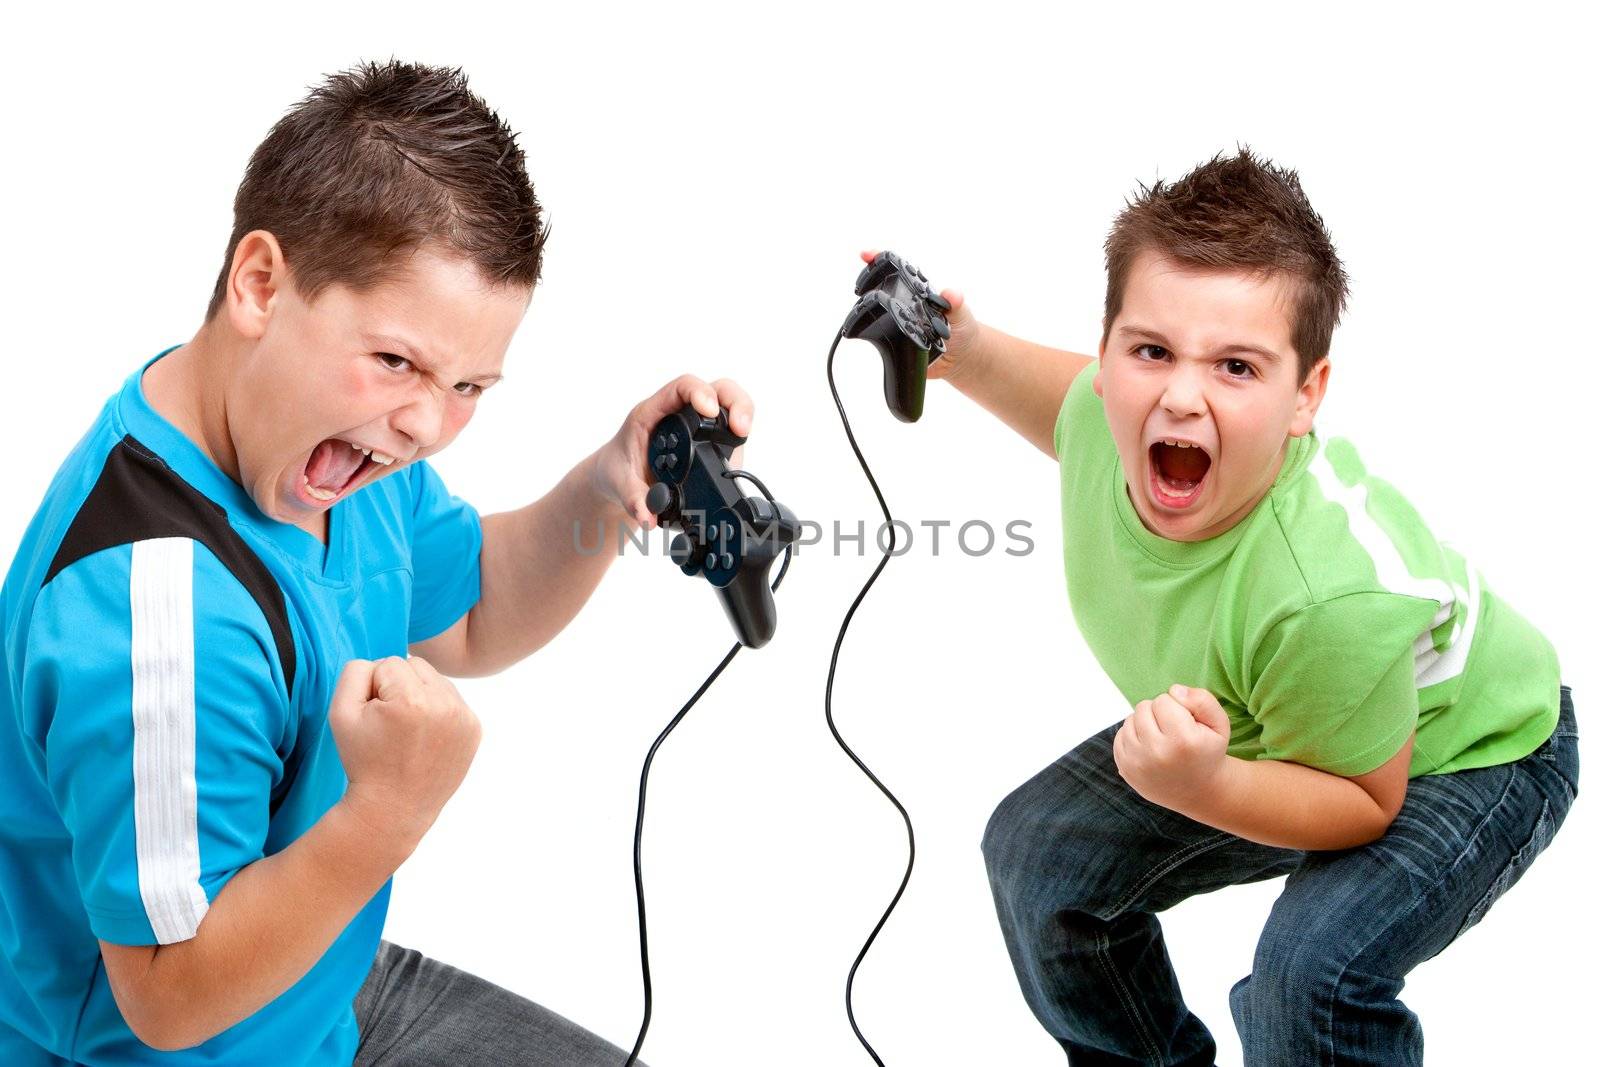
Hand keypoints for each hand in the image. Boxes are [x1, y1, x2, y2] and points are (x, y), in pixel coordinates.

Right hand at [329, 655, 481, 851]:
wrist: (394, 808)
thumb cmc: (364, 760)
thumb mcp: (340, 713)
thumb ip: (355, 671)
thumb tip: (382, 661)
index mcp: (411, 699)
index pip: (387, 662)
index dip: (373, 689)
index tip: (374, 719)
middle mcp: (445, 704)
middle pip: (415, 664)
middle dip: (398, 687)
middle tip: (390, 724)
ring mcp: (465, 717)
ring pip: (435, 679)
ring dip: (420, 695)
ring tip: (408, 730)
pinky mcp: (475, 728)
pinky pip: (452, 699)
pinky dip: (438, 711)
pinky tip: (426, 737)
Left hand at [592, 374, 754, 528]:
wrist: (617, 478)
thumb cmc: (617, 469)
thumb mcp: (619, 484)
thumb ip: (633, 499)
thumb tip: (648, 516)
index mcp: (653, 413)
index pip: (681, 387)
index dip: (699, 392)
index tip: (709, 410)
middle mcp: (678, 414)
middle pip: (716, 389)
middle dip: (734, 402)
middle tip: (740, 427)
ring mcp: (697, 426)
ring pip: (729, 403)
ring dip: (743, 413)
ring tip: (743, 434)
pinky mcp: (709, 440)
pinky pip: (730, 427)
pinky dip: (740, 433)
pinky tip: (740, 449)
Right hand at [859, 250, 983, 384]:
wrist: (961, 356)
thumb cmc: (962, 328)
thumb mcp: (960, 312)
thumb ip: (955, 303)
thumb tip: (952, 294)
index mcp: (919, 291)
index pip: (898, 270)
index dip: (881, 260)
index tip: (867, 255)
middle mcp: (906, 304)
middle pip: (881, 289)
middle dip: (868, 282)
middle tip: (862, 285)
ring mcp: (900, 322)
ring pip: (879, 313)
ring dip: (870, 310)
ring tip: (864, 309)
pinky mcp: (898, 342)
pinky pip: (884, 339)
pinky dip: (876, 339)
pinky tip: (874, 338)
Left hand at [1113, 684, 1231, 810]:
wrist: (1197, 791)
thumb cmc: (1207, 752)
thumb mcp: (1219, 724)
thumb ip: (1201, 699)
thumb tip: (1174, 690)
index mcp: (1183, 740)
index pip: (1163, 700)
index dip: (1175, 707)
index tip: (1184, 723)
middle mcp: (1157, 752)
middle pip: (1144, 707)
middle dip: (1158, 714)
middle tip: (1172, 731)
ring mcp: (1137, 762)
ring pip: (1130, 719)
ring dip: (1145, 724)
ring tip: (1161, 739)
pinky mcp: (1124, 767)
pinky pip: (1120, 734)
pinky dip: (1133, 736)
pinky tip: (1150, 748)